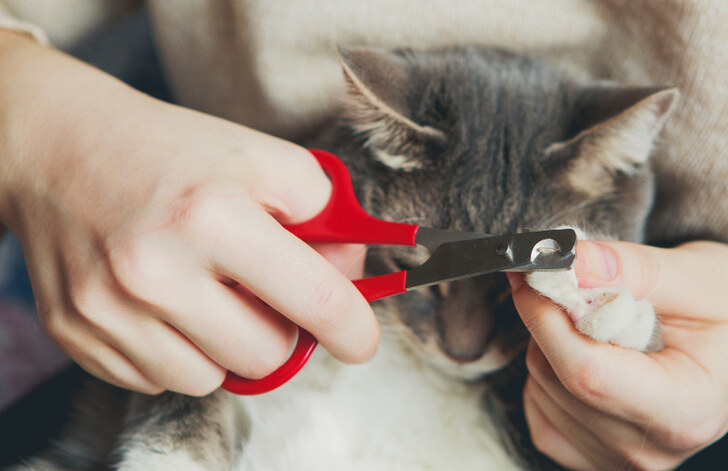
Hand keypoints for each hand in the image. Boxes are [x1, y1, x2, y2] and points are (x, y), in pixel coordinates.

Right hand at [0, 32, 377, 395]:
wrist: (60, 149)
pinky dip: (177, 351)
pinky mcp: (76, 336)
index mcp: (211, 215)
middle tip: (260, 288)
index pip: (314, 301)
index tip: (360, 340)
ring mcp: (108, 310)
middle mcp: (154, 270)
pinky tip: (164, 303)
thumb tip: (352, 278)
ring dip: (225, 345)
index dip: (353, 330)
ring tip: (205, 291)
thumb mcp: (263, 160)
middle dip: (279, 328)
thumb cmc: (172, 154)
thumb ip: (325, 215)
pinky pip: (159, 380)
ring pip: (212, 379)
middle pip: (266, 355)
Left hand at [509, 240, 727, 469]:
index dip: (546, 318)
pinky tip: (586, 348)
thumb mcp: (704, 274)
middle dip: (546, 320)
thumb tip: (570, 262)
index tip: (533, 271)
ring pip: (541, 392)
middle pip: (558, 381)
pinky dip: (547, 372)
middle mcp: (652, 450)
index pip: (586, 372)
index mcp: (686, 410)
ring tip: (598, 317)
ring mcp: (625, 461)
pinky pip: (541, 411)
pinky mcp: (599, 457)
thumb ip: (633, 269)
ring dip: (548, 343)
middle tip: (568, 279)